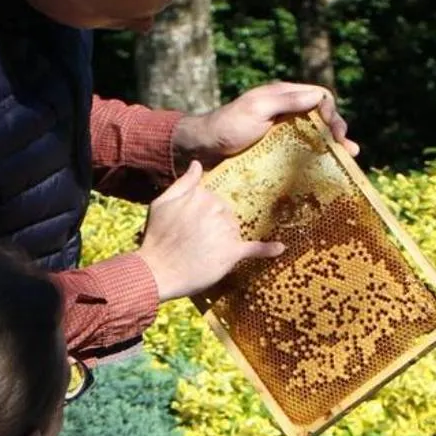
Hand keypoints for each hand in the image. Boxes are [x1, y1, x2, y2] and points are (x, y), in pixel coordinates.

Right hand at [135, 161, 281, 301]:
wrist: (157, 271)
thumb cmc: (156, 237)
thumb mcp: (162, 203)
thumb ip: (182, 183)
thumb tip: (196, 164)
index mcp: (201, 195)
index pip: (213, 199)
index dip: (201, 214)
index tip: (189, 227)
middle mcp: (216, 209)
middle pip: (226, 214)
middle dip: (214, 226)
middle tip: (193, 242)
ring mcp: (226, 231)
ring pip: (234, 230)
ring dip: (224, 239)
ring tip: (202, 252)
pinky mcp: (232, 253)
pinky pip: (254, 248)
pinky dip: (267, 249)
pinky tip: (279, 248)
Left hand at [172, 82, 355, 166]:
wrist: (201, 149)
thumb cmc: (226, 126)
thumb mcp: (256, 109)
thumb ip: (285, 101)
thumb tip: (318, 97)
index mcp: (283, 96)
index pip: (319, 98)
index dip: (331, 112)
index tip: (335, 132)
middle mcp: (286, 112)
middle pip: (321, 117)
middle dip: (338, 131)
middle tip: (348, 150)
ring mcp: (281, 133)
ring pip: (314, 136)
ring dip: (331, 147)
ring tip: (346, 159)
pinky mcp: (276, 151)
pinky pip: (301, 152)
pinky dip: (315, 159)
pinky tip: (324, 170)